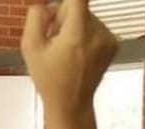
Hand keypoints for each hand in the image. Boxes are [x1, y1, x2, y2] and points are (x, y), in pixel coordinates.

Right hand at [20, 0, 117, 116]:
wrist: (71, 102)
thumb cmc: (49, 79)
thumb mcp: (30, 48)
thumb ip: (35, 18)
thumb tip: (45, 4)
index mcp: (76, 34)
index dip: (64, 2)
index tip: (55, 8)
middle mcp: (97, 33)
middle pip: (79, 7)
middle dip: (64, 16)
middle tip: (53, 38)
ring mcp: (108, 38)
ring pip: (87, 17)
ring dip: (74, 26)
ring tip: (64, 49)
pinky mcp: (113, 43)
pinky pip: (96, 27)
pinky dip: (85, 34)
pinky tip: (76, 52)